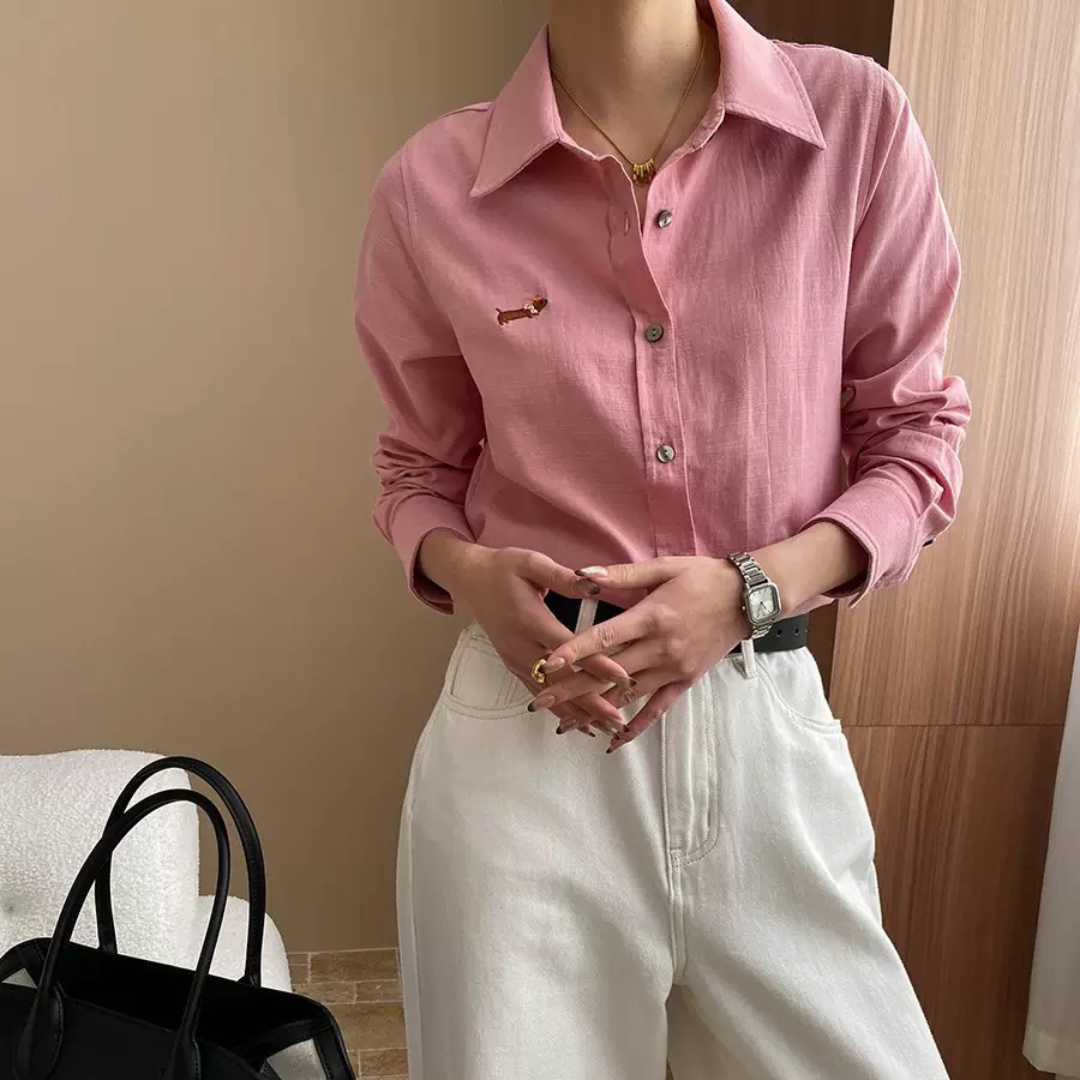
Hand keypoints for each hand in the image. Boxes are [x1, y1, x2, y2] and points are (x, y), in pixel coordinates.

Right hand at [420, 533, 633, 736]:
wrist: (470, 580)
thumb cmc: (503, 569)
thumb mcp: (531, 563)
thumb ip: (562, 577)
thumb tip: (593, 584)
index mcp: (530, 619)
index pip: (568, 647)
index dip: (596, 663)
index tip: (622, 677)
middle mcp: (521, 646)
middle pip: (560, 680)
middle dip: (591, 701)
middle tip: (618, 720)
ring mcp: (515, 659)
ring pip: (550, 693)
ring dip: (578, 712)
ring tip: (606, 730)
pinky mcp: (513, 665)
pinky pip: (538, 692)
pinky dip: (559, 710)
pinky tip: (579, 724)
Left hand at [534, 557, 751, 751]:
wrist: (749, 598)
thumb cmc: (703, 577)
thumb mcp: (664, 567)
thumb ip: (622, 573)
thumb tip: (582, 575)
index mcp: (652, 617)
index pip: (605, 637)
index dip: (574, 652)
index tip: (546, 664)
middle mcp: (661, 648)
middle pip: (608, 673)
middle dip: (571, 688)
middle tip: (538, 700)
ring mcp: (674, 669)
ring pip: (627, 696)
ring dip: (594, 710)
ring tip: (564, 723)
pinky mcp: (685, 681)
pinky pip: (657, 709)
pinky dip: (635, 726)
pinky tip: (613, 740)